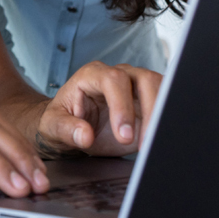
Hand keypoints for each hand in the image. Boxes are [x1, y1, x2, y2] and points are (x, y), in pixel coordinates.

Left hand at [36, 62, 162, 156]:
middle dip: (148, 110)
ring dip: (160, 115)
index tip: (124, 136)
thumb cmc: (62, 120)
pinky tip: (160, 138)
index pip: (113, 80)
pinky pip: (165, 102)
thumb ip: (65, 129)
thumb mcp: (52, 126)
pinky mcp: (148, 101)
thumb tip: (84, 135)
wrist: (73, 125)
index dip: (122, 106)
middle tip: (141, 142)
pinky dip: (166, 119)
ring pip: (160, 87)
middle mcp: (118, 75)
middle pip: (144, 78)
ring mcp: (136, 86)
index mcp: (92, 75)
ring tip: (151, 142)